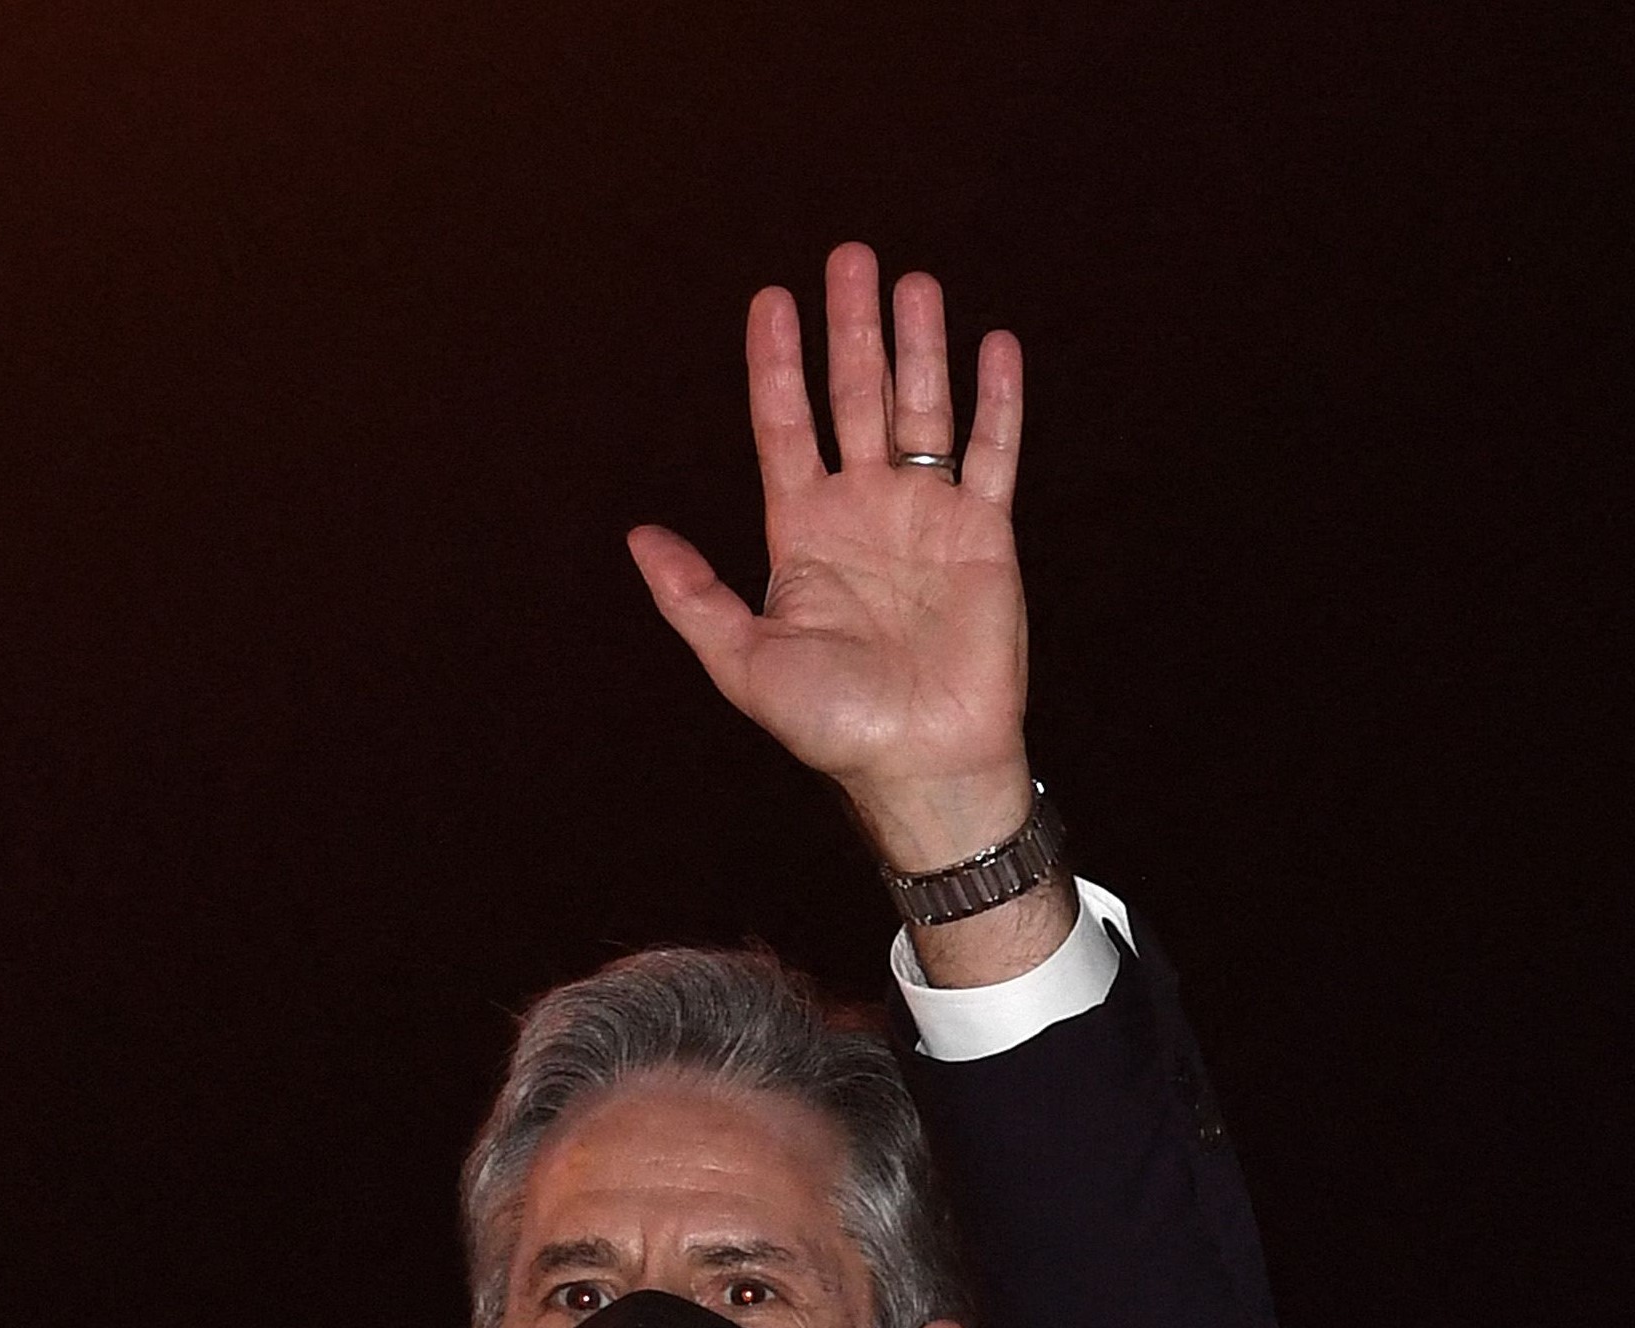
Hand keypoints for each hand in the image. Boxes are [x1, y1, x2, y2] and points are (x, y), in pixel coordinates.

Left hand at [629, 244, 1037, 877]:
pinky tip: (994, 346)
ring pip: (922, 409)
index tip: (773, 300)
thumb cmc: (835, 724)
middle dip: (851, 328)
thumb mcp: (742, 660)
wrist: (926, 764)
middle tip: (850, 258)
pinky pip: (992, 453)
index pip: (785, 425)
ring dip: (919, 345)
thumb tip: (637, 535)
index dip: (777, 363)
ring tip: (915, 280)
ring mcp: (927, 518)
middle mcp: (865, 511)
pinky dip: (997, 402)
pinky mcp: (985, 537)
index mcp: (805, 532)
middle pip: (854, 397)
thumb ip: (692, 596)